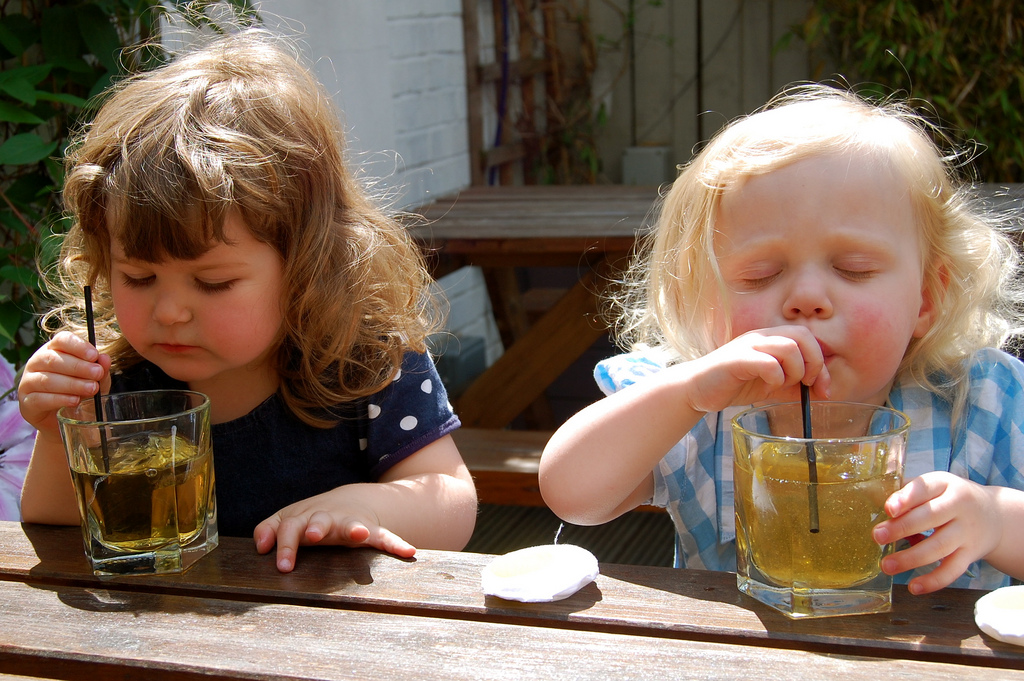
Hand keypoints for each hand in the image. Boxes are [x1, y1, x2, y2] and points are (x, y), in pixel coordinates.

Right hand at [18, 331, 110, 433]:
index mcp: (53, 350)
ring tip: (92, 388)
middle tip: (98, 373)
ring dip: (72, 384)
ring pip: (46, 379)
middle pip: (53, 359)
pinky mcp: (27, 403)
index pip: (62, 340)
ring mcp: (28, 382)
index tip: (94, 355)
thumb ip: (100, 369)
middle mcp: (36, 363)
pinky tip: (75, 401)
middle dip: (78, 367)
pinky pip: (40, 399)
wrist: (66, 418)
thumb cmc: (80, 391)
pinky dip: (59, 399)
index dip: (78, 346)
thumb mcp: (94, 379)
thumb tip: (105, 358)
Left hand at [253, 490, 416, 572]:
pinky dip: (395, 544)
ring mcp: (350, 523)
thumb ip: (269, 529)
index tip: (284, 565)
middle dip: (315, 528)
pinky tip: (408, 552)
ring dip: (355, 529)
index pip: (290, 527)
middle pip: (318, 522)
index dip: (286, 544)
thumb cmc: (312, 518)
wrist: (349, 503)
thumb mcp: (289, 519)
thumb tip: (260, 547)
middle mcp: (328, 519)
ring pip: (352, 525)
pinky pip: (384, 536)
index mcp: (305, 518)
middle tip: (312, 536)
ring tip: (359, 534)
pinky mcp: (371, 530)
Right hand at [683, 326, 828, 413]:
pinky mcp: (736, 360)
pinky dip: (776, 376)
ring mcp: (749, 346)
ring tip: (783, 384)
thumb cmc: (733, 384)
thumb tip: (822, 391)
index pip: (808, 338)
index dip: (821, 363)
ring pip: (789, 347)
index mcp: (771, 339)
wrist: (697, 389)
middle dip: (814, 363)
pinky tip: (768, 385)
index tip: (822, 389)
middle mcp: (761, 337)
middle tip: (807, 384)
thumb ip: (794, 384)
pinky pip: (768, 363)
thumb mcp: (771, 384)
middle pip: (803, 335)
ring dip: (795, 371)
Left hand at [872, 472, 999, 593]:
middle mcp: (959, 506)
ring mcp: (966, 532)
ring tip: (887, 565)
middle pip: (930, 517)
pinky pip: (952, 570)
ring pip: (939, 546)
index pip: (924, 488)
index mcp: (943, 484)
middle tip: (877, 537)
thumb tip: (870, 498)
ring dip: (911, 558)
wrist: (994, 516)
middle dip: (901, 528)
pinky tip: (914, 587)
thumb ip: (906, 491)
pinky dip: (933, 580)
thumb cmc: (949, 498)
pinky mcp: (970, 555)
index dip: (906, 498)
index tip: (888, 509)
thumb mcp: (934, 486)